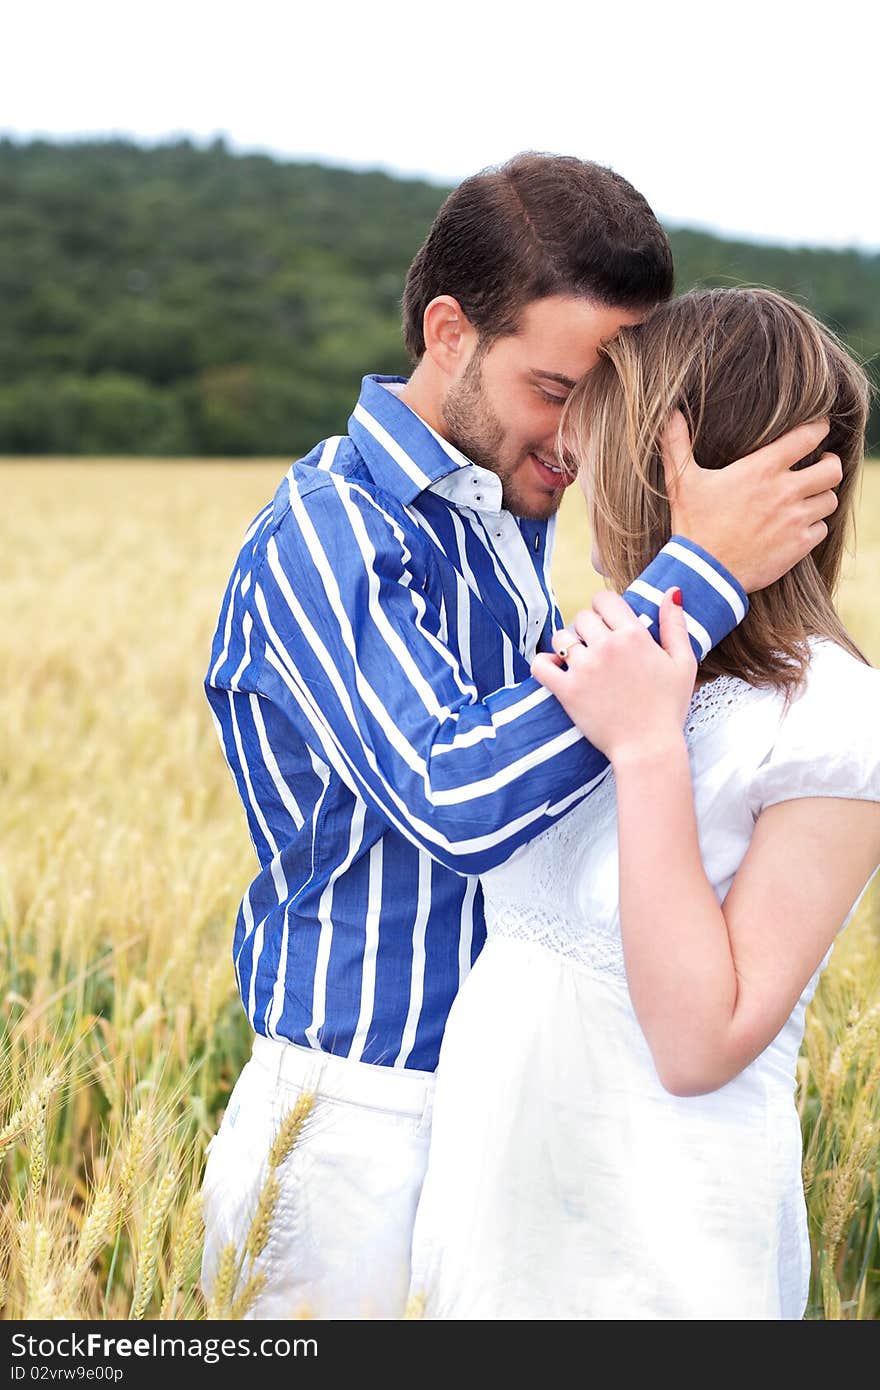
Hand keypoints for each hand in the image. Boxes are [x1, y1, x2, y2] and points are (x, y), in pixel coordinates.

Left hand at [533, 589, 695, 763]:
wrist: (648, 747)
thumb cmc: (668, 707)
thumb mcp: (683, 662)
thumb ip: (674, 624)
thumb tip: (671, 592)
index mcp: (633, 636)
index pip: (604, 600)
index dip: (604, 609)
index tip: (607, 624)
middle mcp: (606, 647)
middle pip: (582, 617)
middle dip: (588, 629)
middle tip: (597, 648)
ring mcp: (584, 668)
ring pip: (561, 637)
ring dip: (568, 645)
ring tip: (579, 661)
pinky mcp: (567, 690)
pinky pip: (540, 664)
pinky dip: (543, 663)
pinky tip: (556, 669)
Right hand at [662, 411, 841, 592]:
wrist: (704, 574)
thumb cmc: (693, 525)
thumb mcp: (681, 482)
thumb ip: (677, 444)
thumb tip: (669, 413)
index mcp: (762, 468)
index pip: (808, 436)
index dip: (819, 428)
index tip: (818, 428)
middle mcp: (785, 491)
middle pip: (832, 469)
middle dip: (830, 464)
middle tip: (821, 465)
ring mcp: (795, 520)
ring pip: (829, 500)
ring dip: (820, 497)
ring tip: (808, 499)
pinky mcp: (799, 546)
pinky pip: (822, 529)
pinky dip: (814, 527)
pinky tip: (798, 528)